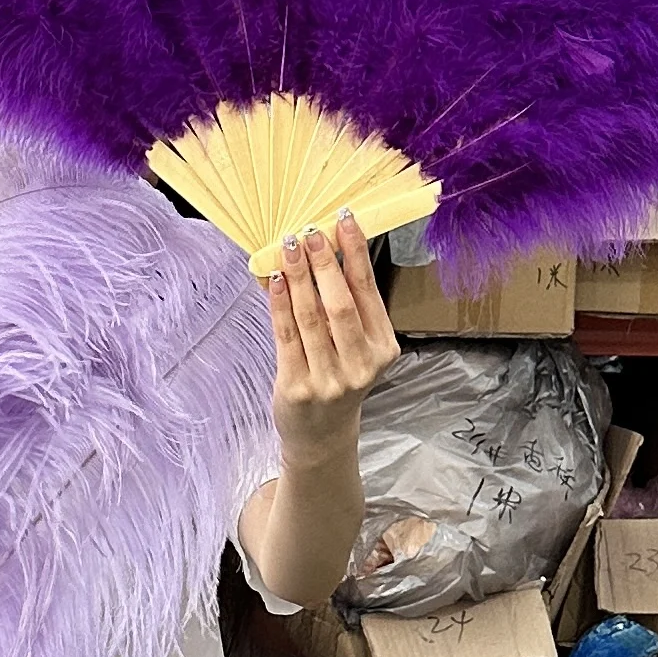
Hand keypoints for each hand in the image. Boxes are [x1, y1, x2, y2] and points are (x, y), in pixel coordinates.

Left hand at [265, 214, 397, 466]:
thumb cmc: (338, 380)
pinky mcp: (298, 387)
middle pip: (340, 303)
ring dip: (298, 276)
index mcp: (383, 348)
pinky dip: (279, 303)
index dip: (356, 253)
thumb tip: (322, 252)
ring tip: (288, 246)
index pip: (368, 291)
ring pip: (311, 316)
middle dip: (324, 262)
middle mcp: (361, 365)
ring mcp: (330, 379)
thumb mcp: (355, 348)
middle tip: (310, 230)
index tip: (345, 220)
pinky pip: (286, 335)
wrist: (322, 436)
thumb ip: (346, 307)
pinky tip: (274, 279)